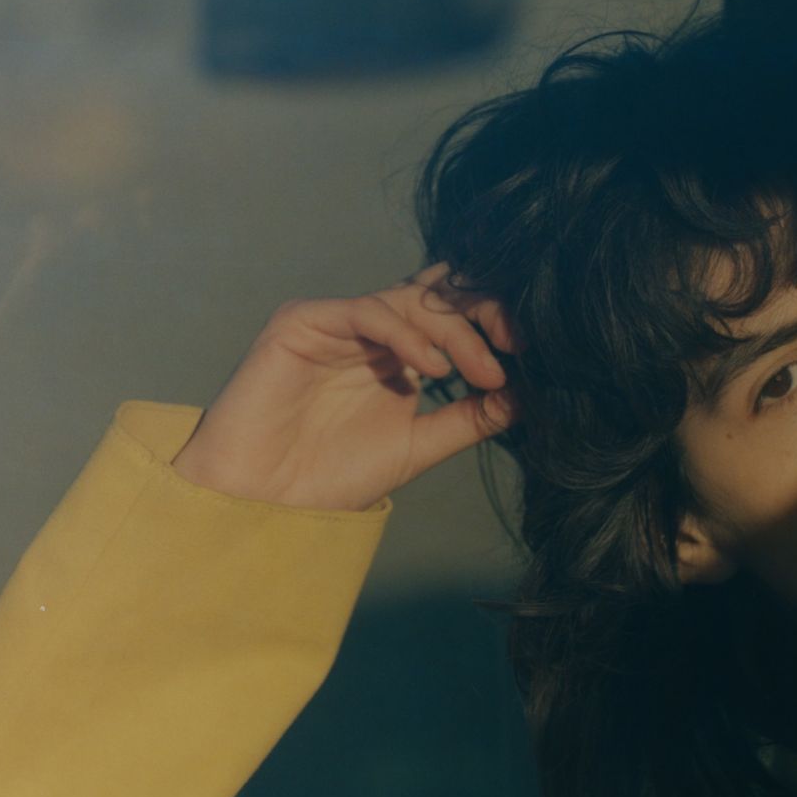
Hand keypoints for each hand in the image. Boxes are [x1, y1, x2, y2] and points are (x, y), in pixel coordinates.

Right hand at [170, 266, 518, 511]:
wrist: (265, 501)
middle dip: (483, 315)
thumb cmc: (332, 475)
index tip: (531, 351)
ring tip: (480, 371)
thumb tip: (528, 395)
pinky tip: (433, 369)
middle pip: (437, 295)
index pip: (453, 313)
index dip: (493, 320)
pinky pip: (365, 311)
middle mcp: (370, 330)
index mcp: (398, 352)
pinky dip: (406, 334)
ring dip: (453, 331)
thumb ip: (469, 418)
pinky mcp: (303, 321)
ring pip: (407, 299)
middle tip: (516, 347)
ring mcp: (337, 322)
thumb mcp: (419, 445)